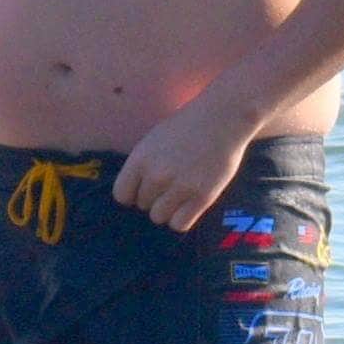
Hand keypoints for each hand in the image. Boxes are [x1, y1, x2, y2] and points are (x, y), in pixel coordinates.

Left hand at [113, 94, 253, 233]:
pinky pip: (180, 224)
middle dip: (153, 197)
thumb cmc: (187, 126)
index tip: (143, 189)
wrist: (222, 119)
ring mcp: (179, 188)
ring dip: (167, 209)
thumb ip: (142, 165)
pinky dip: (182, 219)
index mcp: (140, 159)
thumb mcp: (153, 140)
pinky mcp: (202, 198)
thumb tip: (135, 191)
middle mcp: (156, 176)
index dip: (132, 193)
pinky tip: (189, 205)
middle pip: (143, 205)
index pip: (121, 194)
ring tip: (180, 194)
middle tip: (170, 184)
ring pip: (159, 217)